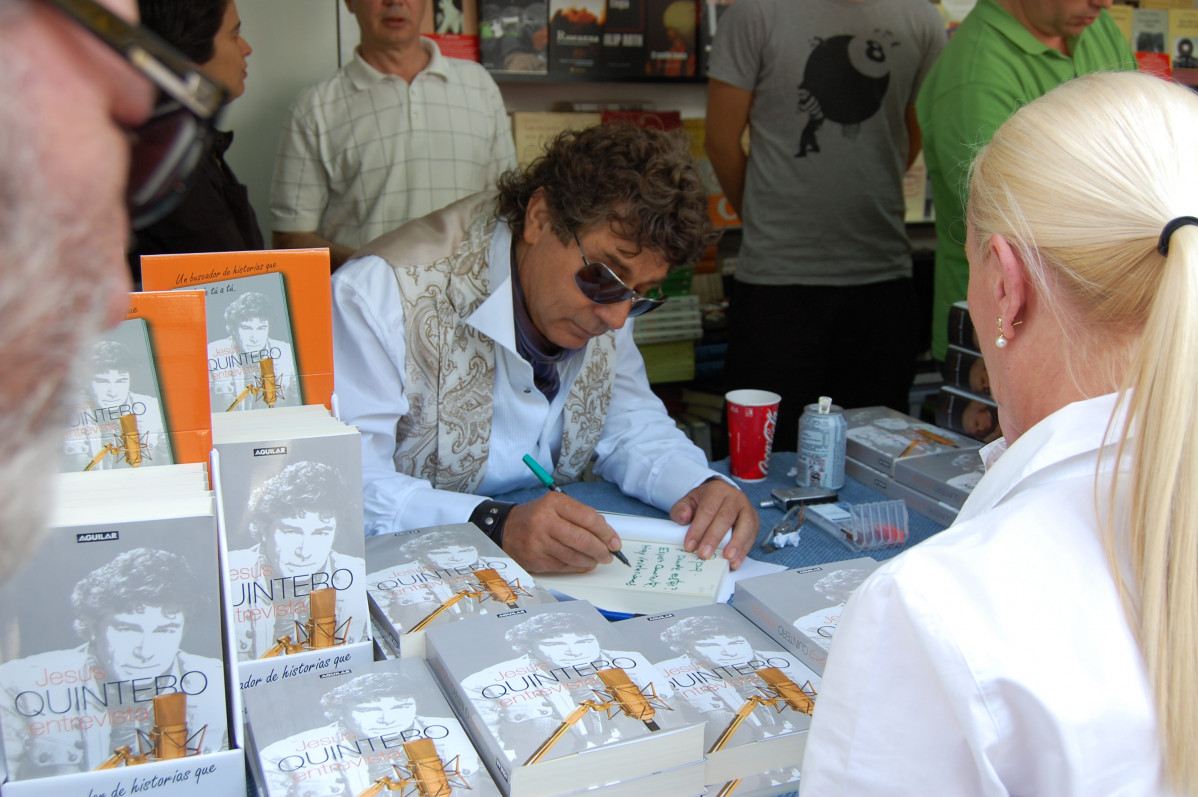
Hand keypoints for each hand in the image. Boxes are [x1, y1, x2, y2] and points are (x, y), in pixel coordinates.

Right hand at [503, 492, 621, 573]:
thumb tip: (606, 536)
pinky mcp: (536, 559)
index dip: (606, 533)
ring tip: (596, 560)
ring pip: (574, 556)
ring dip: (591, 561)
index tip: (615, 542)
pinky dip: (578, 567)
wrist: (506, 529)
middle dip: (601, 550)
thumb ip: (580, 517)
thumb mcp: (557, 506)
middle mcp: (545, 521)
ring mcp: (539, 542)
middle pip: (583, 540)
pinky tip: (583, 564)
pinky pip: (564, 566)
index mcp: (554, 503)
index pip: (588, 518)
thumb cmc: (537, 517)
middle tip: (608, 555)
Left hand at [670, 478, 756, 569]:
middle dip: (714, 538)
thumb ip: (681, 509)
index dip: (698, 529)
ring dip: (736, 544)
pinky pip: (752, 536)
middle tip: (704, 554)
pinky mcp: (755, 521)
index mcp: (717, 490)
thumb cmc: (703, 502)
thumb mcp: (688, 502)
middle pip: (725, 518)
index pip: (707, 510)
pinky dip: (744, 550)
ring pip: (745, 526)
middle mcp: (735, 497)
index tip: (690, 546)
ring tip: (727, 558)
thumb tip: (683, 517)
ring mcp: (747, 509)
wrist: (720, 497)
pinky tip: (735, 562)